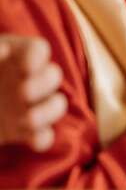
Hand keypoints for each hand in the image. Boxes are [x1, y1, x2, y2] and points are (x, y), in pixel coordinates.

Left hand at [0, 35, 67, 150]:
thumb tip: (1, 50)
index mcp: (12, 55)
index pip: (38, 49)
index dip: (37, 57)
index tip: (25, 68)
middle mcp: (23, 78)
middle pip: (53, 75)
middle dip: (43, 84)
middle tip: (23, 93)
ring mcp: (24, 105)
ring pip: (56, 104)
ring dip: (48, 111)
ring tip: (26, 121)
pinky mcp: (21, 131)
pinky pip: (44, 134)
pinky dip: (42, 137)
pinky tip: (31, 140)